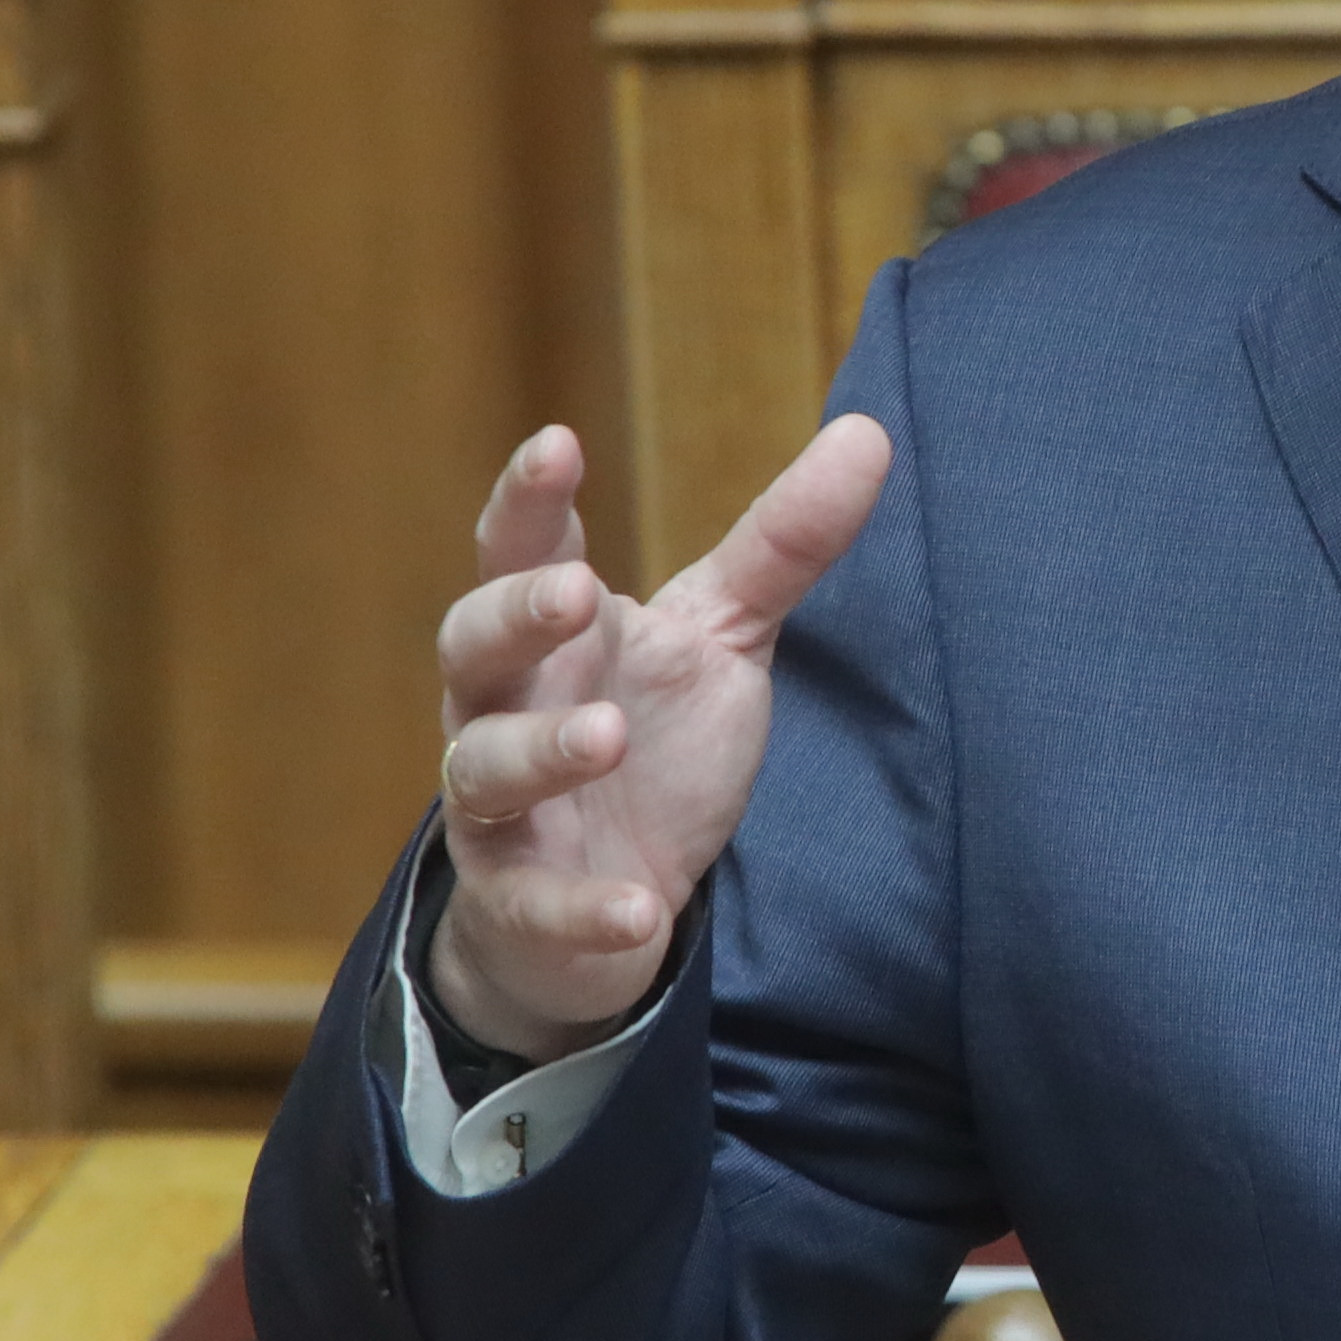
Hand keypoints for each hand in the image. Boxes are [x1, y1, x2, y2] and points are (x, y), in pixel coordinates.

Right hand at [427, 415, 892, 1058]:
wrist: (608, 903)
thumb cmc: (655, 745)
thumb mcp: (723, 640)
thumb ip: (782, 545)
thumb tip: (869, 431)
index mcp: (556, 634)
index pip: (522, 549)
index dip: (530, 498)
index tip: (557, 444)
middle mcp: (506, 706)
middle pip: (471, 645)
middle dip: (514, 615)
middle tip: (578, 590)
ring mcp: (501, 807)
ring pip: (482, 766)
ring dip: (541, 749)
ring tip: (605, 736)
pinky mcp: (517, 902)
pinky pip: (531, 904)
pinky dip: (582, 907)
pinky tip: (639, 909)